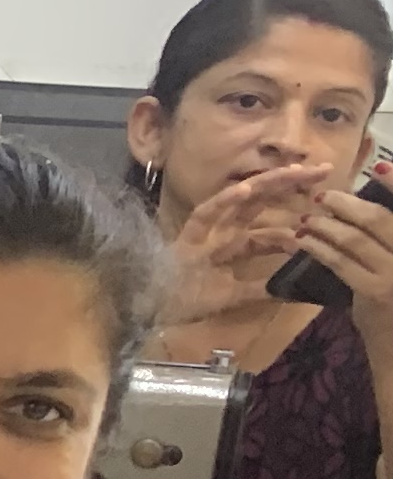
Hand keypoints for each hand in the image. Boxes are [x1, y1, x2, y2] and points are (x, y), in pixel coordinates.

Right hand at [160, 161, 333, 319]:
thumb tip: (296, 291)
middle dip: (291, 184)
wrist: (151, 309)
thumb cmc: (186, 302)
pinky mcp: (188, 235)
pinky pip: (206, 213)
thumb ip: (261, 290)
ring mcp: (206, 230)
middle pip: (262, 200)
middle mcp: (223, 230)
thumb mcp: (233, 297)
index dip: (296, 216)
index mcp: (234, 244)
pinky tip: (246, 188)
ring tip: (296, 170)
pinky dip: (224, 200)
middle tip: (324, 169)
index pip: (270, 225)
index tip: (326, 207)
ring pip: (241, 199)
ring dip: (268, 183)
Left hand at [280, 185, 392, 345]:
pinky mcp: (376, 291)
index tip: (382, 167)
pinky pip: (343, 262)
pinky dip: (320, 247)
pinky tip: (305, 241)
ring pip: (359, 238)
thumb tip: (366, 215)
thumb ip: (389, 245)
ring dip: (329, 224)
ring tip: (309, 216)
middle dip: (350, 203)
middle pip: (383, 218)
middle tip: (324, 195)